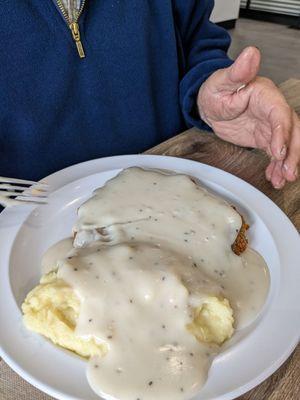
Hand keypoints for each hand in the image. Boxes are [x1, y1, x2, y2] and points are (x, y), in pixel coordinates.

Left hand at [197, 46, 299, 188]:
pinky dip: (276, 165)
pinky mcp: (264, 137)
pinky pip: (275, 152)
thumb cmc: (214, 90)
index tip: (278, 151)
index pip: (280, 114)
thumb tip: (251, 54)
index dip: (282, 133)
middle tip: (288, 172)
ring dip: (286, 163)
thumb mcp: (221, 81)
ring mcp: (269, 125)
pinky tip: (275, 177)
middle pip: (291, 130)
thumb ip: (238, 72)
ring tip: (283, 180)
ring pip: (286, 144)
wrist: (209, 104)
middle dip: (292, 152)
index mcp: (265, 95)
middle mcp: (272, 110)